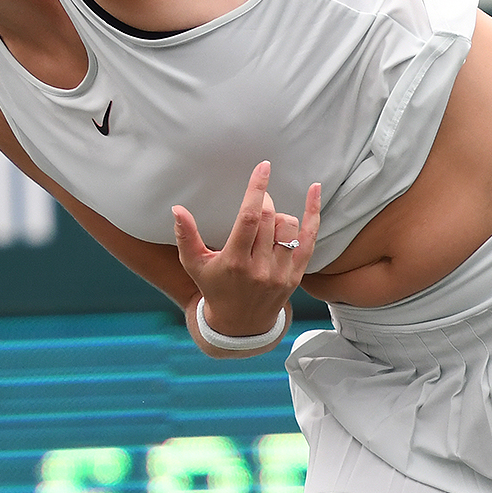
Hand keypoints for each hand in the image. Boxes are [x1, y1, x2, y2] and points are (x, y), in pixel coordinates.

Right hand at [172, 161, 320, 343]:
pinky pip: (310, 239)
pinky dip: (313, 213)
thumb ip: (185, 236)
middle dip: (264, 201)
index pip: (250, 218)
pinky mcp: (296, 275)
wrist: (240, 325)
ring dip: (278, 214)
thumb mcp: (194, 264)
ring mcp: (281, 273)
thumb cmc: (214, 287)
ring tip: (267, 221)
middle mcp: (260, 268)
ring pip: (288, 226)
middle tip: (257, 201)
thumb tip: (177, 208)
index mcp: (235, 262)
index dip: (257, 190)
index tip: (263, 167)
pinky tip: (314, 190)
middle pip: (270, 219)